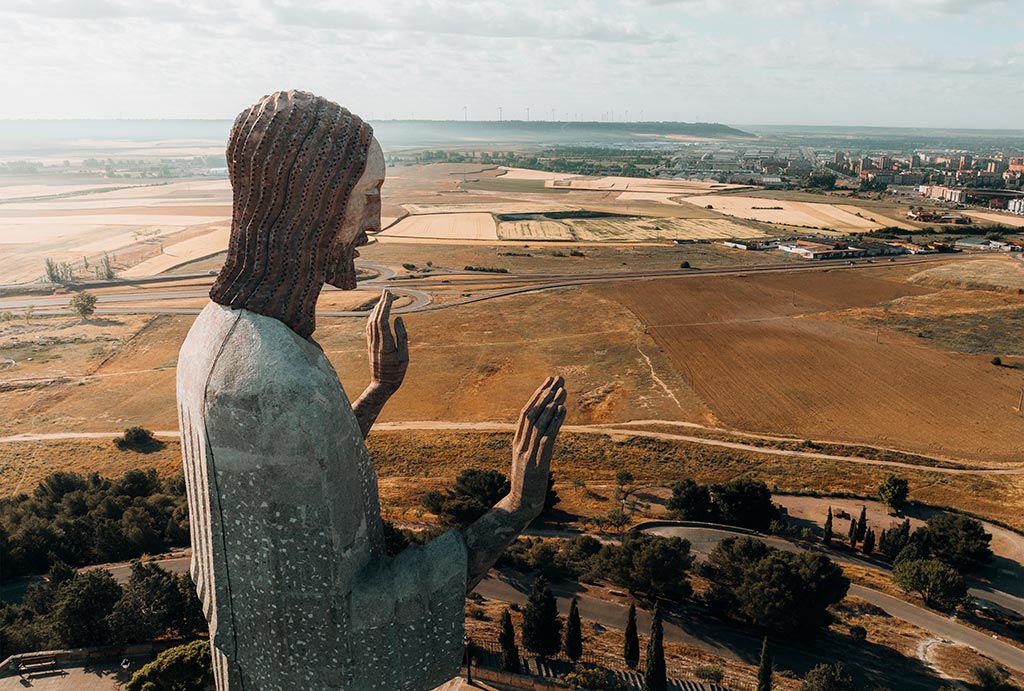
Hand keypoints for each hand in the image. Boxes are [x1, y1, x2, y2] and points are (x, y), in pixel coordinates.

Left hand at [367, 290, 407, 391]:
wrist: (381, 385)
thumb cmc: (396, 373)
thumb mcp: (404, 356)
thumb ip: (402, 336)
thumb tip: (398, 318)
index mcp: (385, 344)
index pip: (383, 320)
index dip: (386, 306)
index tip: (390, 294)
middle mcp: (376, 341)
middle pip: (376, 318)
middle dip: (382, 303)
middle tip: (387, 291)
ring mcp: (371, 343)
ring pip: (371, 321)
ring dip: (377, 308)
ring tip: (383, 298)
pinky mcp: (370, 345)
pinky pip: (370, 327)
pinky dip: (373, 317)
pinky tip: (376, 313)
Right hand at [510, 376, 566, 516]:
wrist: (520, 505)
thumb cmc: (527, 483)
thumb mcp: (527, 461)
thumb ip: (532, 445)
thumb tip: (544, 430)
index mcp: (517, 442)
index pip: (526, 412)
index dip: (538, 395)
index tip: (548, 381)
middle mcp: (521, 444)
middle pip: (532, 413)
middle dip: (546, 394)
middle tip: (558, 378)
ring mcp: (527, 454)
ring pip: (539, 423)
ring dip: (552, 404)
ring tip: (563, 390)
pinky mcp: (537, 464)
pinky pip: (546, 438)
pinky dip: (554, 422)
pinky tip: (562, 410)